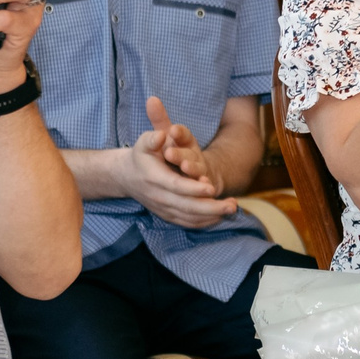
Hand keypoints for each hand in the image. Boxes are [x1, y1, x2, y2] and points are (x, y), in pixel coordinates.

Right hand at [125, 95, 237, 227]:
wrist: (127, 176)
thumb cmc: (141, 155)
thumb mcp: (143, 143)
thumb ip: (152, 138)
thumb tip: (161, 135)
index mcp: (154, 178)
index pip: (176, 186)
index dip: (193, 189)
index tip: (211, 187)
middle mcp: (159, 196)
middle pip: (186, 206)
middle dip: (210, 207)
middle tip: (232, 204)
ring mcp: (163, 208)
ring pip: (189, 217)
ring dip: (212, 215)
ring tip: (232, 208)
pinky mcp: (167, 215)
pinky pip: (187, 223)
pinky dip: (204, 222)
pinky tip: (220, 216)